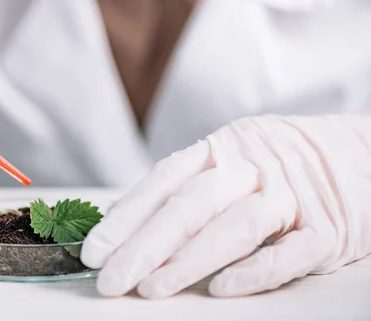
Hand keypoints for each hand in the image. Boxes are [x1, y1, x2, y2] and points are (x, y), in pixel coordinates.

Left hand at [82, 115, 370, 298]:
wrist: (363, 151)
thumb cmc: (284, 164)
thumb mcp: (234, 160)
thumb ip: (187, 188)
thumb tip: (126, 221)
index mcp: (224, 147)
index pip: (164, 181)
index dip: (126, 216)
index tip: (93, 250)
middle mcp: (253, 165)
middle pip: (191, 203)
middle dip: (145, 244)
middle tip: (110, 279)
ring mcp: (292, 194)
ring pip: (234, 225)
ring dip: (189, 259)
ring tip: (151, 288)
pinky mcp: (329, 227)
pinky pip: (289, 251)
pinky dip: (255, 270)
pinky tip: (222, 290)